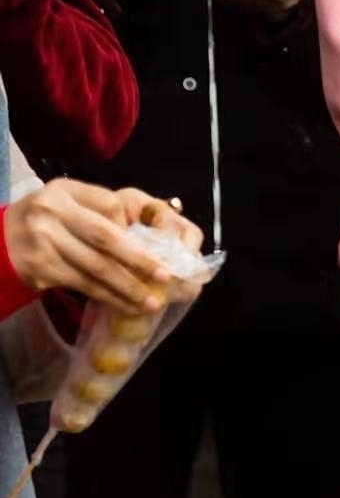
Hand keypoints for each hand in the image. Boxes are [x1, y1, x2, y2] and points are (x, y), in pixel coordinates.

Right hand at [4, 180, 204, 314]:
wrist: (0, 240)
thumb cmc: (48, 220)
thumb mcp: (68, 202)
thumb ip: (101, 212)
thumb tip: (145, 237)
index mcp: (64, 191)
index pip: (109, 206)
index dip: (134, 228)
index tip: (159, 249)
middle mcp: (50, 211)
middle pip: (106, 239)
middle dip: (139, 261)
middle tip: (165, 277)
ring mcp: (43, 240)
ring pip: (96, 268)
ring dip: (127, 288)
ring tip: (151, 302)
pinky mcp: (40, 267)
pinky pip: (83, 284)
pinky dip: (108, 297)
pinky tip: (126, 306)